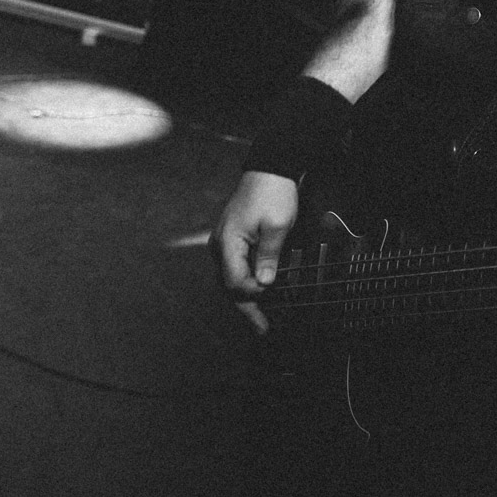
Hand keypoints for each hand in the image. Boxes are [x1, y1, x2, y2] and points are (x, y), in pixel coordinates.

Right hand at [210, 170, 299, 333]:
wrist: (270, 168)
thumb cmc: (272, 192)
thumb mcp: (276, 225)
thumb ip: (268, 256)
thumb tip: (264, 282)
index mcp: (227, 242)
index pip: (234, 281)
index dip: (253, 292)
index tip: (271, 293)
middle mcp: (220, 245)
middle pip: (229, 285)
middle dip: (246, 307)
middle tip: (263, 329)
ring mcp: (224, 242)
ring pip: (232, 278)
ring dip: (246, 297)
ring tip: (261, 318)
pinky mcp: (233, 239)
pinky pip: (236, 266)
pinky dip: (246, 281)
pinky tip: (259, 291)